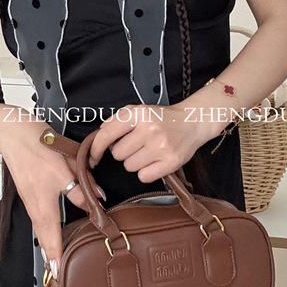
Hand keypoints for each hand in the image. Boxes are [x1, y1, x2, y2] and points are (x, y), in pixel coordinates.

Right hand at [1, 118, 104, 273]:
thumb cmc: (37, 148)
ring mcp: (31, 200)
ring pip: (40, 228)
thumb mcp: (65, 167)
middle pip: (43, 237)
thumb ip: (82, 186)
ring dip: (47, 244)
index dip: (55, 256)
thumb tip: (97, 201)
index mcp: (43, 204)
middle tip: (55, 274)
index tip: (57, 274)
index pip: (51, 237)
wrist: (13, 134)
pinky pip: (38, 217)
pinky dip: (44, 229)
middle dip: (50, 256)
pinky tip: (49, 231)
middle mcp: (35, 206)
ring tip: (53, 259)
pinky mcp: (30, 192)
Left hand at [87, 104, 205, 183]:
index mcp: (138, 114)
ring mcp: (161, 147)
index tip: (94, 156)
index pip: (106, 134)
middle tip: (137, 145)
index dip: (96, 148)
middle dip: (124, 152)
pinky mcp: (171, 162)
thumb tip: (100, 135)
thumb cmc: (163, 118)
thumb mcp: (139, 110)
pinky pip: (144, 176)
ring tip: (148, 152)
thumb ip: (117, 120)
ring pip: (129, 167)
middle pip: (118, 154)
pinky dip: (147, 172)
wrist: (192, 122)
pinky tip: (154, 161)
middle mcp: (149, 129)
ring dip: (135, 163)